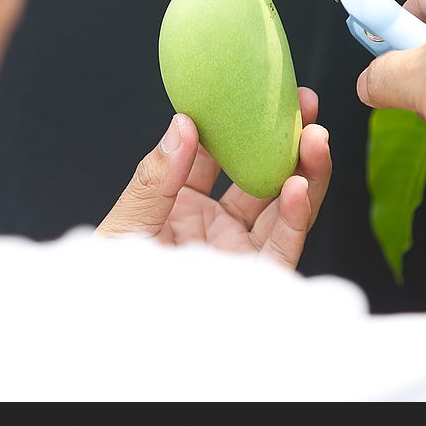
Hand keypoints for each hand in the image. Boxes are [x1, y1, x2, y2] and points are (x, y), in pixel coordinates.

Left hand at [96, 88, 330, 268]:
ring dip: (303, 170)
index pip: (212, 153)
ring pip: (282, 204)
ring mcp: (238, 251)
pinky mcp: (258, 280)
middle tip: (302, 103)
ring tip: (315, 137)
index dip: (233, 120)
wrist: (115, 337)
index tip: (252, 88)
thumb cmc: (110, 284)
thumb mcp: (127, 226)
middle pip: (257, 173)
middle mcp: (214, 224)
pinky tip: (300, 186)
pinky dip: (297, 215)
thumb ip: (156, 178)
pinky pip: (284, 244)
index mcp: (179, 204)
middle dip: (282, 137)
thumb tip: (182, 124)